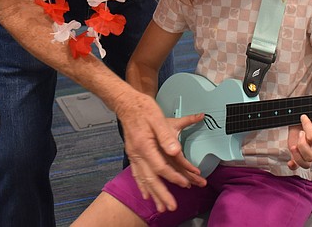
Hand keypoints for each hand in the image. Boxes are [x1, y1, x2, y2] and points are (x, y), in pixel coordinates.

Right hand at [117, 91, 206, 212]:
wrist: (126, 103)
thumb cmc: (143, 109)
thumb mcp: (158, 118)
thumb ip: (166, 136)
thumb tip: (176, 151)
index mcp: (145, 145)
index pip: (160, 167)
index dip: (173, 177)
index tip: (185, 184)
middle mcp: (137, 154)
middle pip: (150, 179)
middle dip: (162, 194)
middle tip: (171, 207)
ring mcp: (134, 155)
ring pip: (143, 179)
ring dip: (153, 194)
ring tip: (160, 207)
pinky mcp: (133, 155)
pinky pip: (137, 174)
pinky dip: (142, 186)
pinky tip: (146, 195)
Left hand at [287, 115, 311, 169]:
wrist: (304, 114)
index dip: (310, 129)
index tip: (304, 117)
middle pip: (311, 156)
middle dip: (302, 144)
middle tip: (300, 132)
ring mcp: (305, 150)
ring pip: (305, 164)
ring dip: (297, 155)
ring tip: (294, 145)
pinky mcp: (297, 151)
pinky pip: (296, 164)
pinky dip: (293, 165)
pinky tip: (290, 162)